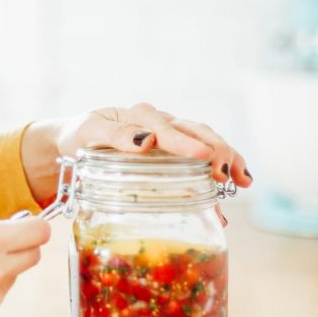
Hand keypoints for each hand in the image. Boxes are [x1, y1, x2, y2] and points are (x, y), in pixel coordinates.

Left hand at [21, 102, 252, 209]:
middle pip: (198, 132)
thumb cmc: (81, 135)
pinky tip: (224, 200)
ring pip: (205, 144)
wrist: (74, 142)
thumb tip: (145, 141)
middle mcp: (160, 124)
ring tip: (243, 180)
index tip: (205, 156)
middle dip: (219, 151)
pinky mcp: (172, 156)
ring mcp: (170, 139)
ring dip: (227, 160)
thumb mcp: (90, 131)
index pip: (169, 128)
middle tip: (231, 175)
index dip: (188, 143)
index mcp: (141, 116)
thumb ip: (114, 135)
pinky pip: (198, 164)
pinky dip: (215, 179)